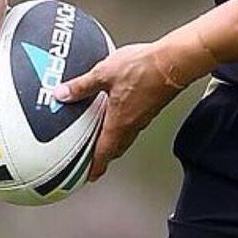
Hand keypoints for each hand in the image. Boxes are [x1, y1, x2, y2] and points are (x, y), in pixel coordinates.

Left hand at [53, 43, 182, 181]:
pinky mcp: (153, 104)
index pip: (103, 153)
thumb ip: (82, 85)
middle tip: (95, 158)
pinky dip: (126, 123)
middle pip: (116, 148)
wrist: (175, 61)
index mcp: (118, 123)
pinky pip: (136, 122)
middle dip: (105, 155)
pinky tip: (123, 110)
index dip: (94, 167)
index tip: (87, 176)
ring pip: (127, 135)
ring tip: (106, 136)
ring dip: (115, 140)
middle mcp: (133, 124)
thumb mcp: (104, 73)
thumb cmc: (144, 69)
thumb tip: (63, 93)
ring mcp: (145, 115)